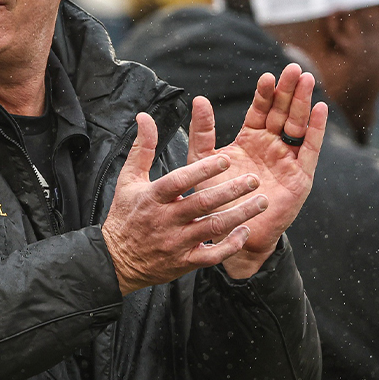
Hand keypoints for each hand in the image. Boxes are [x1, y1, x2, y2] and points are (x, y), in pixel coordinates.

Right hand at [101, 112, 270, 295]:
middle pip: (201, 204)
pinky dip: (231, 245)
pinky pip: (212, 256)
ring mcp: (176, 242)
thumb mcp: (128, 179)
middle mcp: (165, 220)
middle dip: (230, 191)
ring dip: (239, 215)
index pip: (178, 181)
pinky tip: (245, 231)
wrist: (117, 260)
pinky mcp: (184, 262)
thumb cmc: (125, 215)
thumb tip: (145, 118)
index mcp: (152, 197)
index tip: (225, 160)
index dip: (202, 171)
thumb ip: (142, 148)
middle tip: (254, 180)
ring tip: (261, 202)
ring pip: (212, 228)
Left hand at [187, 64, 327, 277]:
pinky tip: (320, 109)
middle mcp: (271, 146)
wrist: (231, 232)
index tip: (266, 77)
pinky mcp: (301, 176)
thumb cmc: (215, 198)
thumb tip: (199, 99)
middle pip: (283, 112)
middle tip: (293, 69)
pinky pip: (311, 149)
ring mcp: (288, 159)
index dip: (264, 94)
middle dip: (288, 90)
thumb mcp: (202, 161)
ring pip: (298, 125)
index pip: (260, 110)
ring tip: (307, 80)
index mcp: (250, 139)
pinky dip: (316, 129)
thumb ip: (201, 133)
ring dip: (303, 102)